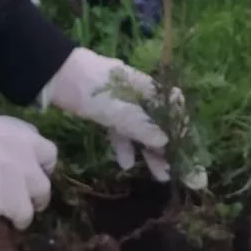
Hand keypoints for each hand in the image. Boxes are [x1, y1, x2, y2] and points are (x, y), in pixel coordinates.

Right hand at [0, 114, 57, 229]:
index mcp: (10, 128)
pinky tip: (8, 223)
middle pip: (47, 164)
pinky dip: (18, 221)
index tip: (22, 167)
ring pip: (42, 192)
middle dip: (37, 177)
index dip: (32, 157)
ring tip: (17, 211)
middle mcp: (24, 147)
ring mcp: (23, 173)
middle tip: (23, 190)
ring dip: (30, 201)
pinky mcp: (16, 200)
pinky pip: (26, 214)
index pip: (37, 141)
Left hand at [43, 47, 206, 188]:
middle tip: (184, 177)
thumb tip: (166, 142)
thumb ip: (143, 127)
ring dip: (151, 153)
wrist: (55, 74)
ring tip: (160, 177)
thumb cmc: (93, 89)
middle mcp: (141, 96)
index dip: (188, 136)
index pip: (178, 113)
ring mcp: (123, 103)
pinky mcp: (107, 110)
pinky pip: (123, 131)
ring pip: (143, 131)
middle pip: (163, 126)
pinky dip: (125, 146)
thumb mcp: (119, 110)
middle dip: (173, 151)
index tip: (194, 159)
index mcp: (150, 91)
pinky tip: (126, 163)